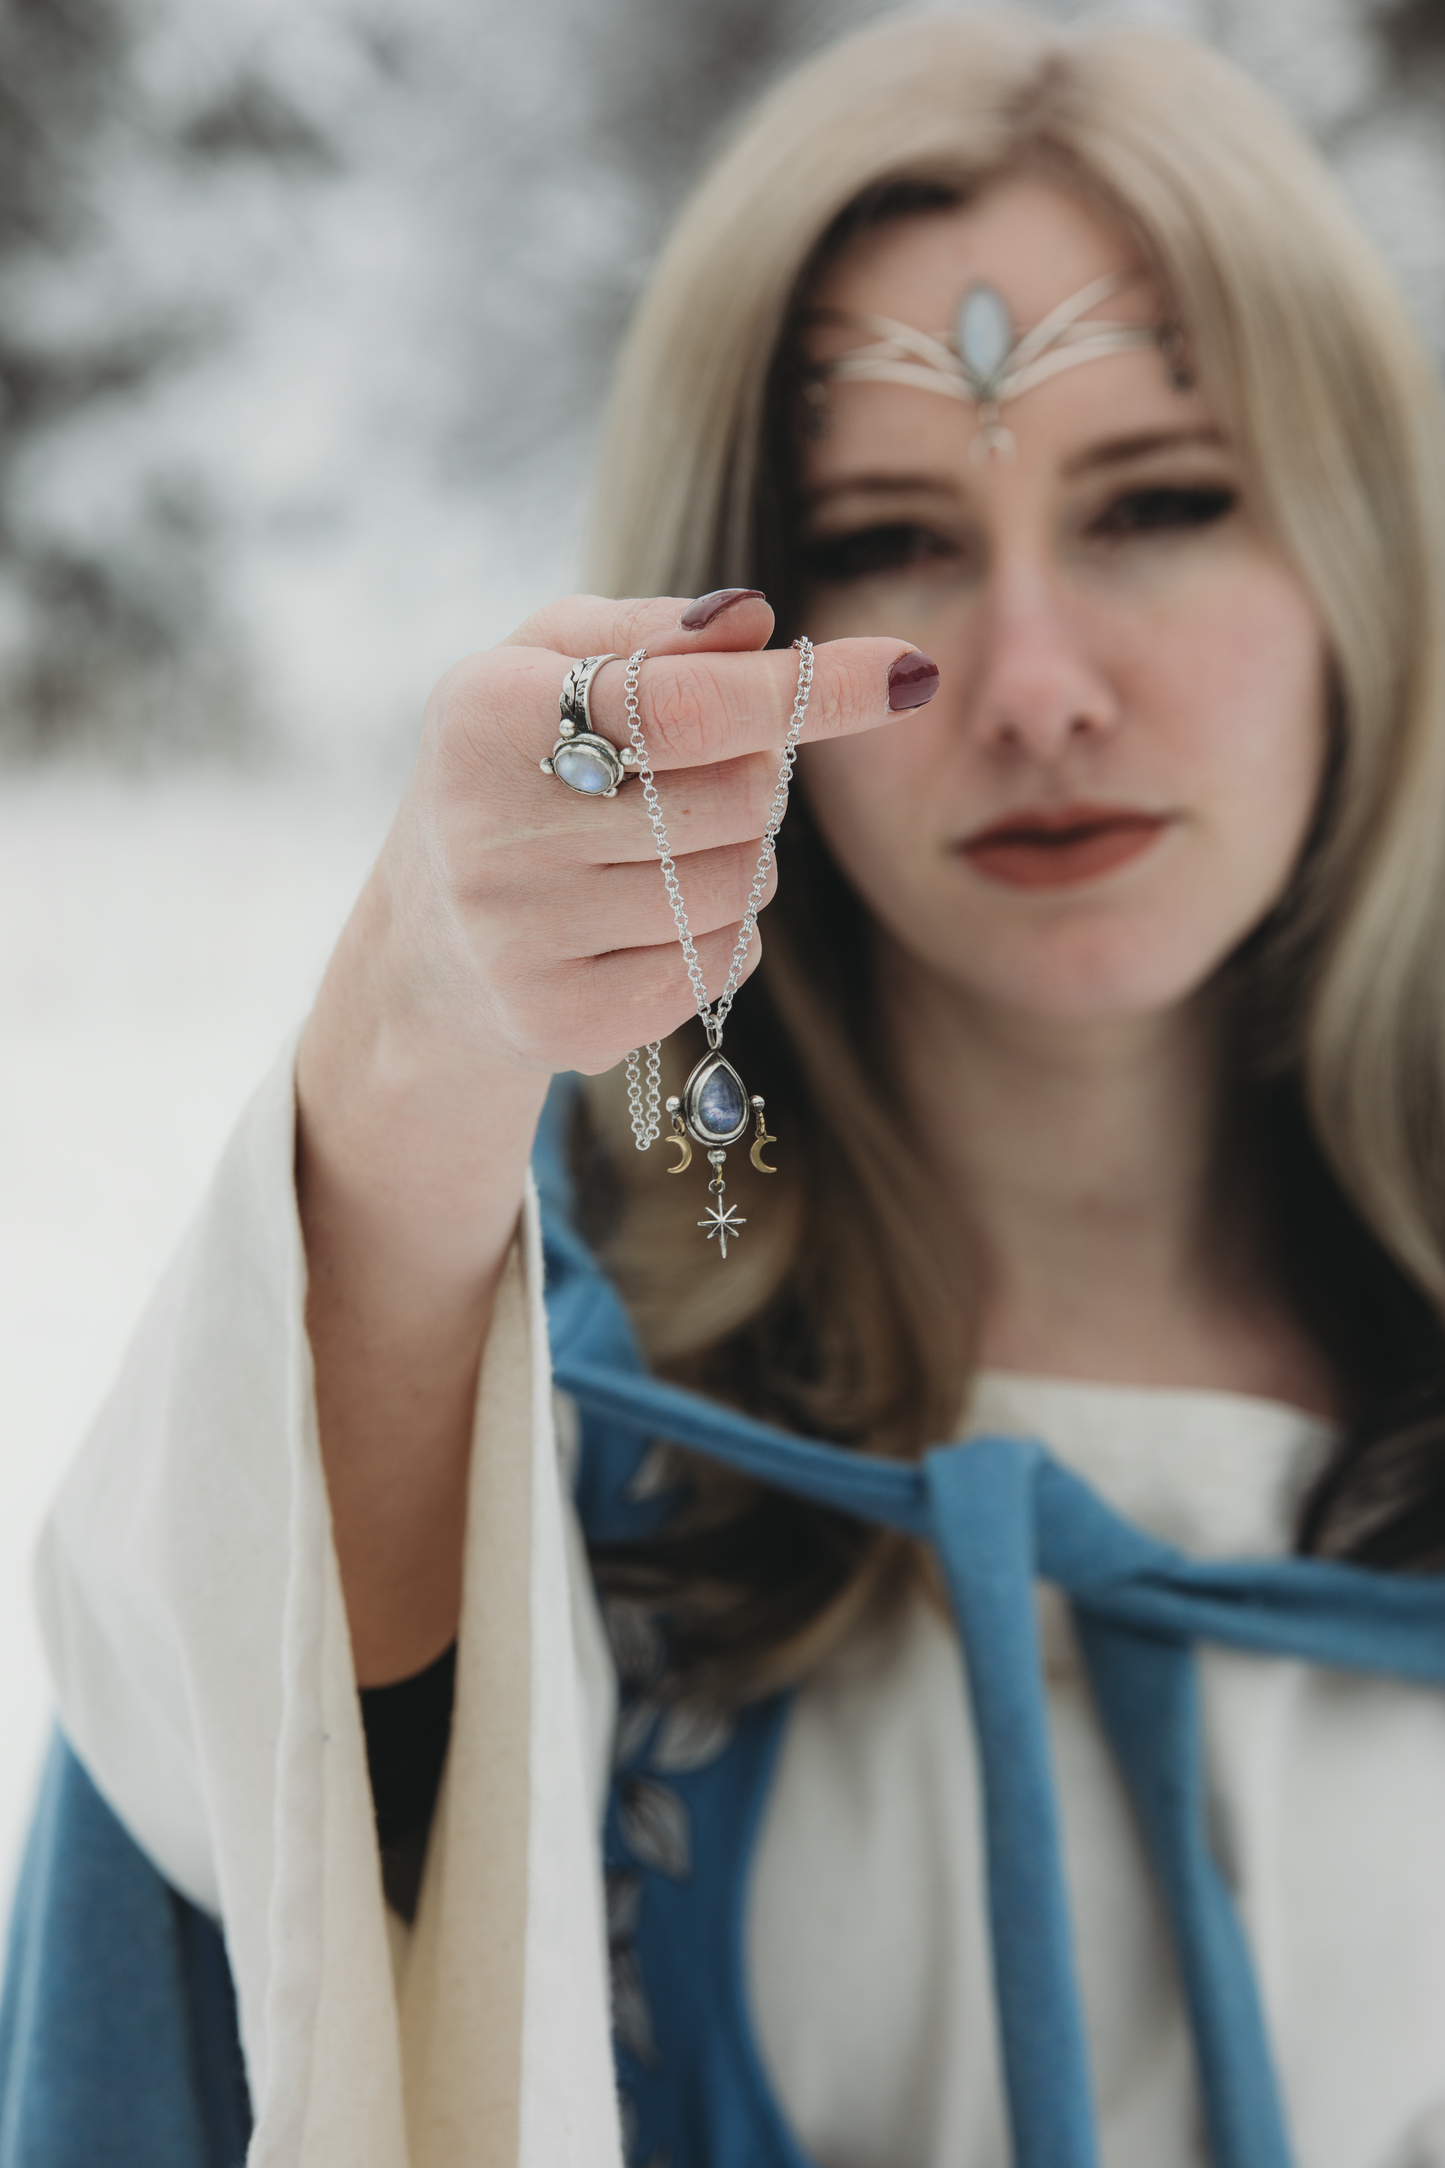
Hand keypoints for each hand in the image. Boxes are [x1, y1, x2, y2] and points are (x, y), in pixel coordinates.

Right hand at [381, 589, 929, 1079]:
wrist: (427, 948)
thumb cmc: (514, 770)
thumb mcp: (550, 669)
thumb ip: (649, 635)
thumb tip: (757, 622)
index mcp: (488, 714)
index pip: (690, 704)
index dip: (811, 691)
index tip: (911, 674)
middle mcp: (492, 830)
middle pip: (739, 800)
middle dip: (749, 782)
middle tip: (685, 781)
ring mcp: (524, 939)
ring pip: (741, 889)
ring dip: (736, 862)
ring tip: (654, 855)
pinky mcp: (561, 1021)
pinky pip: (719, 967)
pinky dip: (715, 938)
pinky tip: (642, 925)